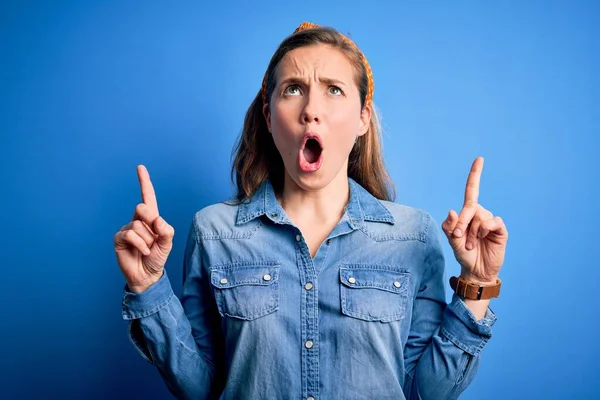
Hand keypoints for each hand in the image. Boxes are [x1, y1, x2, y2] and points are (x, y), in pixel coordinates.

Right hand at [114, 165, 174, 292]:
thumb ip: (166, 230)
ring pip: (137, 225)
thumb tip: (156, 219)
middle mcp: (138, 220)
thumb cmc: (157, 257)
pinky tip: (143, 252)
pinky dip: (140, 244)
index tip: (140, 167)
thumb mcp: (167, 243)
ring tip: (148, 249)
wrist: (147, 275)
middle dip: (150, 221)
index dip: (144, 182)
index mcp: (151, 218)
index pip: (148, 197)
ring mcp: (127, 229)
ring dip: (147, 240)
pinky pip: (130, 235)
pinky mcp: (119, 238)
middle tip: (153, 238)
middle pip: (142, 207)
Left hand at [441, 157, 507, 283]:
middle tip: (459, 237)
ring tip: (471, 245)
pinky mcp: (500, 230)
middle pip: (470, 207)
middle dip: (462, 222)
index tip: (480, 159)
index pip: (472, 190)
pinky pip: (493, 222)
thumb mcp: (452, 241)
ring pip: (480, 217)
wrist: (476, 271)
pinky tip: (483, 238)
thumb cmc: (463, 254)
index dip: (475, 174)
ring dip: (472, 233)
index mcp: (467, 213)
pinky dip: (485, 229)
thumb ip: (449, 227)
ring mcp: (490, 221)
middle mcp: (480, 214)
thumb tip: (451, 211)